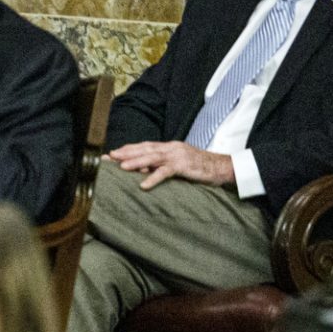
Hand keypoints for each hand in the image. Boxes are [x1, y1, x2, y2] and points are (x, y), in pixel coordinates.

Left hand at [107, 142, 235, 190]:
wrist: (222, 167)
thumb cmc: (198, 167)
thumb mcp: (176, 165)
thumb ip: (160, 165)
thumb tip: (140, 171)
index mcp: (168, 147)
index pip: (144, 146)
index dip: (128, 149)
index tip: (112, 154)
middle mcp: (171, 148)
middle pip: (145, 149)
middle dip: (126, 153)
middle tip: (110, 157)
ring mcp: (178, 155)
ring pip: (153, 158)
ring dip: (136, 162)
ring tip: (121, 167)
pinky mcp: (185, 166)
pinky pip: (166, 172)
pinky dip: (154, 178)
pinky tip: (144, 185)